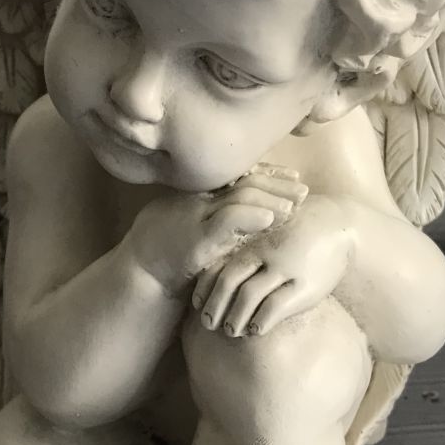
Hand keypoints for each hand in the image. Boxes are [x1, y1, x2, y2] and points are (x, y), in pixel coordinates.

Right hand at [127, 165, 308, 296]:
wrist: (142, 272)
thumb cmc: (167, 248)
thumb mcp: (192, 222)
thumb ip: (218, 211)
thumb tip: (253, 206)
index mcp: (201, 192)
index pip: (241, 174)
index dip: (269, 172)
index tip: (293, 174)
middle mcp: (199, 199)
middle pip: (245, 181)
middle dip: (277, 183)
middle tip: (303, 190)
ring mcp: (196, 217)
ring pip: (240, 198)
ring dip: (271, 199)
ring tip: (294, 206)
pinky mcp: (196, 240)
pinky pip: (226, 222)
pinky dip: (249, 217)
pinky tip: (269, 219)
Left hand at [192, 195, 352, 336]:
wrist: (340, 223)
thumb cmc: (301, 231)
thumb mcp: (272, 234)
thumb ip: (252, 251)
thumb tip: (224, 276)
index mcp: (254, 240)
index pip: (220, 265)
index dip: (205, 287)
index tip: (198, 304)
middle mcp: (266, 252)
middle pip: (229, 281)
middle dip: (215, 306)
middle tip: (207, 324)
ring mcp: (286, 267)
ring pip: (249, 295)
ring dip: (234, 318)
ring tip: (230, 331)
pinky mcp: (306, 284)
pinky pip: (276, 306)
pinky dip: (261, 321)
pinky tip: (256, 330)